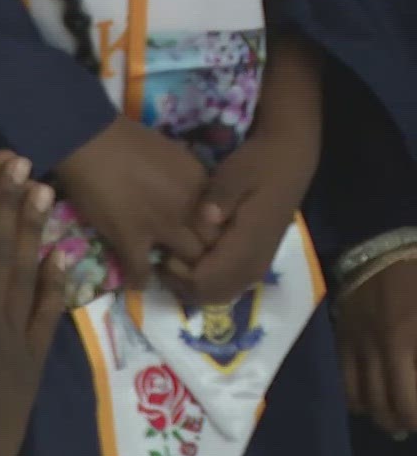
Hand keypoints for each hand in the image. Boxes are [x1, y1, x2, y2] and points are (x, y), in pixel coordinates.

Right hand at [55, 116, 210, 288]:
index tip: (204, 237)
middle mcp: (189, 209)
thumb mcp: (174, 155)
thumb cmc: (128, 139)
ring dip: (179, 271)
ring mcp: (161, 226)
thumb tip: (189, 195)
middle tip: (192, 263)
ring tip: (170, 274)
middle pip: (211, 245)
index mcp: (201, 185)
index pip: (222, 221)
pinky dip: (141, 280)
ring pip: (186, 263)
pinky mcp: (130, 238)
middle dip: (205, 257)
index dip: (215, 233)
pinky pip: (141, 270)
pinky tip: (139, 283)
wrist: (91, 140)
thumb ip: (188, 179)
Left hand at [163, 127, 317, 305]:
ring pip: (221, 293)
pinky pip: (229, 284)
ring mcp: (258, 263)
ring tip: (174, 260)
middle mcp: (255, 262)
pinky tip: (192, 258)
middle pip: (212, 295)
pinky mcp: (257, 259)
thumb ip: (221, 197)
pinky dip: (207, 280)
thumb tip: (207, 217)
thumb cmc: (259, 164)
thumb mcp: (236, 173)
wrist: (291, 160)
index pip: (208, 281)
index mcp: (249, 244)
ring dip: (194, 285)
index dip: (181, 276)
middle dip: (183, 285)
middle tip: (164, 260)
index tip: (164, 255)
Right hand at [337, 257, 416, 436]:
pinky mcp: (341, 343)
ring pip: (363, 402)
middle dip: (405, 423)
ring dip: (381, 416)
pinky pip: (343, 384)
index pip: (411, 405)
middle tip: (415, 423)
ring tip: (395, 419)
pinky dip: (356, 401)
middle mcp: (380, 354)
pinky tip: (369, 402)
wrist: (378, 246)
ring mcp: (356, 349)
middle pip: (388, 409)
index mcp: (407, 344)